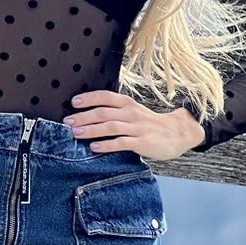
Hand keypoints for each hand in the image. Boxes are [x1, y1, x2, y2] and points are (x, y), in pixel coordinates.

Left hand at [62, 90, 206, 160]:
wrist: (178, 134)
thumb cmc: (149, 124)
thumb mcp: (133, 112)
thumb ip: (115, 111)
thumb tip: (88, 113)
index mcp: (128, 103)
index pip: (106, 96)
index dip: (89, 98)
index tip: (73, 102)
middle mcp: (131, 113)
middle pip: (104, 112)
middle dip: (84, 116)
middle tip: (67, 122)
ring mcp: (137, 128)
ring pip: (110, 127)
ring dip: (91, 130)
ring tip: (76, 133)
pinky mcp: (142, 143)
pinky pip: (122, 143)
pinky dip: (106, 145)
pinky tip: (94, 147)